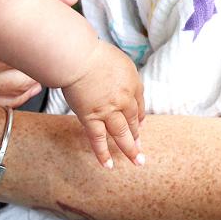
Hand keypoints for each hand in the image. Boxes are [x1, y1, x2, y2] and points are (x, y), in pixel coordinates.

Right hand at [63, 41, 145, 168]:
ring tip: (137, 162)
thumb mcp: (119, 60)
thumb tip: (121, 84)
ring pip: (122, 134)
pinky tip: (108, 165)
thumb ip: (123, 75)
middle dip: (137, 136)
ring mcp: (108, 110)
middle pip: (133, 121)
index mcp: (132, 82)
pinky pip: (99, 139)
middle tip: (140, 149)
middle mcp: (124, 99)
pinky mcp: (92, 117)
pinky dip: (103, 154)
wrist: (79, 58)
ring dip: (130, 149)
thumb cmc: (95, 54)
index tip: (139, 126)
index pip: (139, 104)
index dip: (139, 117)